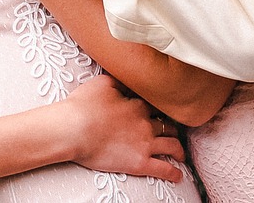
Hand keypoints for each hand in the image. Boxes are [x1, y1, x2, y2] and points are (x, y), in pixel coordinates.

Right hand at [65, 75, 185, 181]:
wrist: (73, 129)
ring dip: (178, 149)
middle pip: (168, 125)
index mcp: (137, 105)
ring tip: (179, 153)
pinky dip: (174, 173)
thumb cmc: (83, 105)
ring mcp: (145, 144)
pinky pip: (163, 169)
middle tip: (172, 131)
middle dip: (172, 127)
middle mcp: (146, 124)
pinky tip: (178, 175)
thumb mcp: (102, 83)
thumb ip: (120, 80)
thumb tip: (128, 78)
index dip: (159, 108)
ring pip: (172, 145)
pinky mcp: (139, 163)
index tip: (159, 111)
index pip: (156, 106)